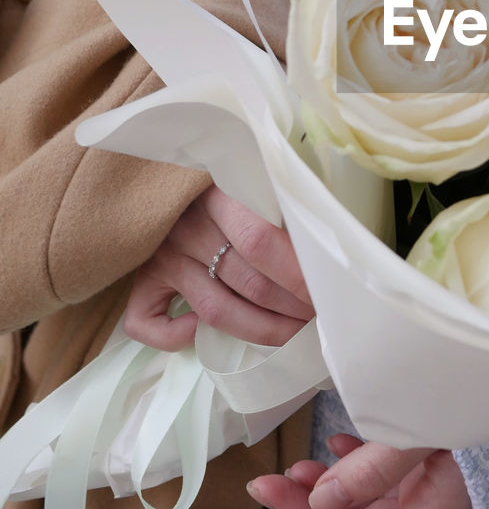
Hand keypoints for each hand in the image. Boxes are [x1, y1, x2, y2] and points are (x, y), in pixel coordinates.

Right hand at [123, 184, 314, 349]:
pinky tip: (203, 333)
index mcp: (216, 195)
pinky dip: (176, 337)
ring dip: (262, 329)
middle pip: (249, 283)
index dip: (297, 277)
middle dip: (292, 308)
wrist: (164, 172)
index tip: (326, 294)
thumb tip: (322, 251)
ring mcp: (160, 256)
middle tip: (320, 317)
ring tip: (294, 332)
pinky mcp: (142, 279)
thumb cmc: (225, 178)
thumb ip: (278, 206)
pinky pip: (149, 323)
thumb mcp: (253, 178)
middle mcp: (185, 229)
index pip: (261, 243)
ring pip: (216, 310)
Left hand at [248, 435, 471, 508]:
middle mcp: (428, 505)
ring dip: (323, 488)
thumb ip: (376, 466)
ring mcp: (427, 479)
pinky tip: (335, 441)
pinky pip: (380, 472)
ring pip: (363, 501)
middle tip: (268, 486)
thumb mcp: (427, 427)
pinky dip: (351, 462)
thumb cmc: (483, 394)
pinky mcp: (427, 452)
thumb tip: (321, 500)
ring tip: (291, 468)